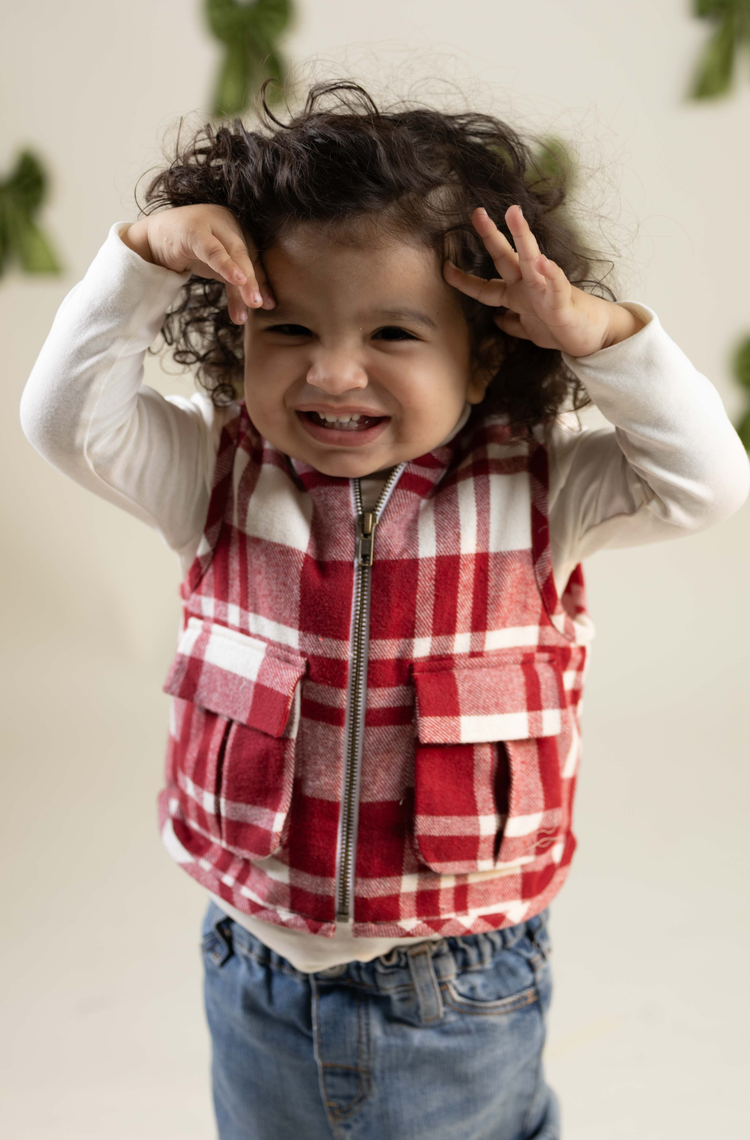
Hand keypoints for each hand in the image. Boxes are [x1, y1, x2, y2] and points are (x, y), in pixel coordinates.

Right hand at [122, 204, 274, 324]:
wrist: (153, 239)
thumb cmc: (191, 251)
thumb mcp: (216, 270)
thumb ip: (235, 285)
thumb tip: (258, 307)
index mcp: (239, 229)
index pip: (253, 259)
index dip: (262, 282)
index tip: (270, 305)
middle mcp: (229, 222)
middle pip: (246, 255)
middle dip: (255, 282)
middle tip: (260, 305)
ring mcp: (211, 223)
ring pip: (233, 253)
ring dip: (243, 280)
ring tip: (252, 303)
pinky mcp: (193, 230)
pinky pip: (212, 250)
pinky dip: (225, 265)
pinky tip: (237, 279)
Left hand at [444, 205, 624, 357]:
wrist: (593, 336)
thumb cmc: (560, 326)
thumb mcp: (529, 330)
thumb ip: (512, 323)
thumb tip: (496, 319)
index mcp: (516, 295)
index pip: (485, 286)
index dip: (464, 280)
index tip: (445, 268)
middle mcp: (528, 287)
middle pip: (505, 259)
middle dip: (490, 236)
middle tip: (476, 213)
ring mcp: (545, 290)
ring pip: (532, 259)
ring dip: (523, 237)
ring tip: (514, 214)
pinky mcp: (563, 301)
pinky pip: (556, 285)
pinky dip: (550, 273)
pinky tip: (544, 260)